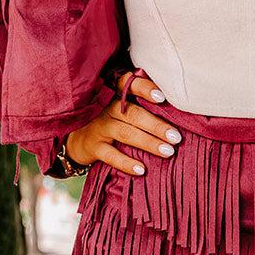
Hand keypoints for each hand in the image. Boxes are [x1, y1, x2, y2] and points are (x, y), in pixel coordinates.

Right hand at [66, 72, 181, 175]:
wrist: (77, 139)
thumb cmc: (109, 121)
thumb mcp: (121, 108)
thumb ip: (142, 104)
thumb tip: (177, 109)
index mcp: (115, 95)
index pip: (128, 85)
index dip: (144, 89)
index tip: (162, 98)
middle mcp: (106, 108)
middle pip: (133, 114)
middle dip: (156, 125)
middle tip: (176, 137)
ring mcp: (98, 127)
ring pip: (125, 133)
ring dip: (148, 142)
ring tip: (168, 151)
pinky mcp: (93, 147)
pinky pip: (111, 155)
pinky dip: (126, 163)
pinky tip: (141, 170)